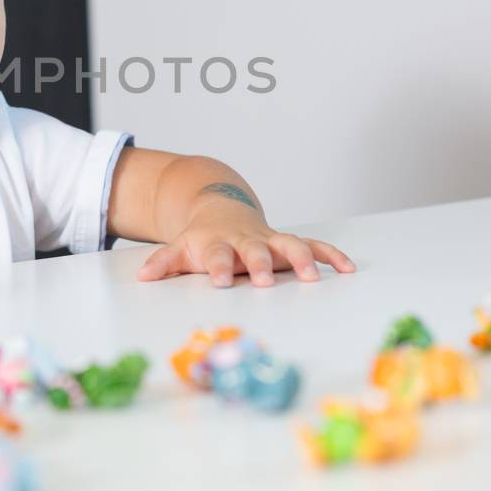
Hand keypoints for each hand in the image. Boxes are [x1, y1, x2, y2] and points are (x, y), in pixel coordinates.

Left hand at [136, 202, 353, 287]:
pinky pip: (314, 246)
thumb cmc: (201, 237)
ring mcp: (270, 240)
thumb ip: (164, 263)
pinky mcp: (288, 242)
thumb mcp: (179, 248)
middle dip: (261, 264)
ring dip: (303, 259)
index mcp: (218, 244)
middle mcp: (247, 241)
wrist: (220, 208)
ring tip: (314, 277)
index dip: (217, 268)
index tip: (218, 282)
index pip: (217, 257)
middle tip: (266, 281)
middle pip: (255, 251)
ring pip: (290, 244)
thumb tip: (143, 277)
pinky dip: (331, 255)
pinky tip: (348, 269)